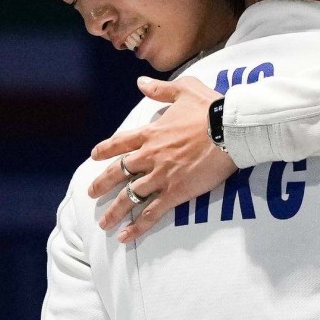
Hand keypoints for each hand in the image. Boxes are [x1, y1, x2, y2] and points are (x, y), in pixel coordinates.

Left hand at [88, 76, 237, 241]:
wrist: (229, 130)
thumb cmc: (210, 108)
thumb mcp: (184, 89)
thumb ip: (160, 89)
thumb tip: (141, 82)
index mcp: (151, 132)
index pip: (120, 142)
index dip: (105, 150)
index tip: (94, 156)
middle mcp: (150, 155)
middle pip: (118, 173)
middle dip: (102, 184)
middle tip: (90, 193)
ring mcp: (160, 176)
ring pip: (129, 197)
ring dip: (115, 212)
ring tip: (104, 224)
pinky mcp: (175, 192)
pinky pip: (151, 213)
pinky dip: (137, 226)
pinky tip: (126, 237)